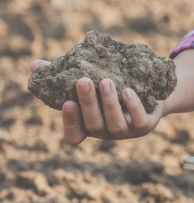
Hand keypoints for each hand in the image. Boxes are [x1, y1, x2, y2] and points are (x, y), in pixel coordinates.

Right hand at [30, 60, 163, 143]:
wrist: (149, 90)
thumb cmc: (112, 86)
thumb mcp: (89, 81)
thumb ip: (62, 76)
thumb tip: (34, 66)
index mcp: (89, 125)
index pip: (75, 135)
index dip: (70, 123)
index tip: (66, 102)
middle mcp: (106, 131)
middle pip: (94, 125)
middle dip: (88, 103)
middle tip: (84, 80)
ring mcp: (127, 131)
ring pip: (115, 124)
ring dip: (109, 103)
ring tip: (106, 81)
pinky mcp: (145, 125)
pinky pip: (139, 120)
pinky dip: (133, 106)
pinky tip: (128, 91)